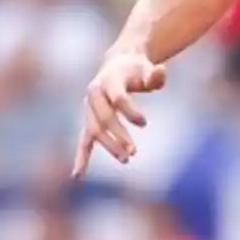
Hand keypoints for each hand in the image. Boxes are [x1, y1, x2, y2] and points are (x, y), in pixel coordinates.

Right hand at [71, 51, 166, 178]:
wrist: (117, 64)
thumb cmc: (137, 69)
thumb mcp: (148, 68)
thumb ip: (155, 74)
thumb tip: (161, 71)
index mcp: (109, 80)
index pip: (117, 99)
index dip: (130, 112)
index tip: (144, 123)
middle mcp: (94, 94)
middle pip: (104, 118)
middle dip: (118, 135)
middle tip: (134, 151)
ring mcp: (89, 108)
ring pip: (94, 130)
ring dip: (109, 146)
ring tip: (127, 159)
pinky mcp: (89, 119)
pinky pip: (83, 140)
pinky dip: (82, 157)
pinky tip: (79, 176)